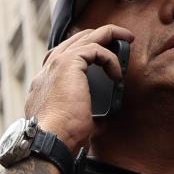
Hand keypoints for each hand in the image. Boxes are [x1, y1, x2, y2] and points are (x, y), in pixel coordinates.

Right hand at [27, 25, 132, 151]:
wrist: (51, 139)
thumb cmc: (62, 137)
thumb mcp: (76, 125)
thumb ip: (88, 118)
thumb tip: (102, 122)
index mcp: (45, 84)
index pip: (62, 58)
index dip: (85, 54)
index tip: (104, 62)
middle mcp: (48, 70)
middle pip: (74, 40)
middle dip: (100, 36)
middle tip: (121, 41)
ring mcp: (56, 64)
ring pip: (85, 36)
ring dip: (110, 34)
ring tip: (128, 39)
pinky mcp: (68, 62)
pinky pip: (95, 48)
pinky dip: (110, 58)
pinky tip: (117, 74)